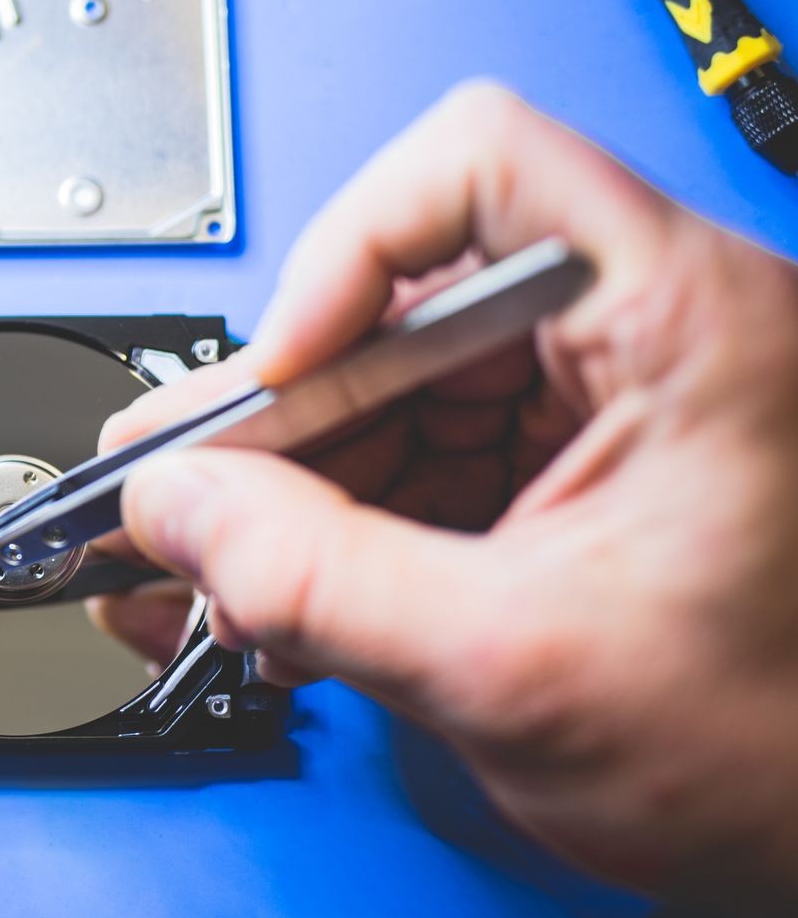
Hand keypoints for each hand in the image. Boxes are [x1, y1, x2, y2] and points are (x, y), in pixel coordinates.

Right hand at [96, 83, 797, 917]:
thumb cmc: (790, 753)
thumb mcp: (516, 667)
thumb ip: (317, 582)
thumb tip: (180, 508)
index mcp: (690, 322)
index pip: (482, 163)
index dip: (353, 249)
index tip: (284, 365)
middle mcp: (650, 336)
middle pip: (406, 302)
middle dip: (282, 417)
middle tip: (184, 488)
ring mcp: (609, 406)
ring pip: (394, 390)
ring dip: (292, 487)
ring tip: (214, 569)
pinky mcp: (574, 473)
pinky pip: (420, 459)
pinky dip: (338, 525)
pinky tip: (280, 592)